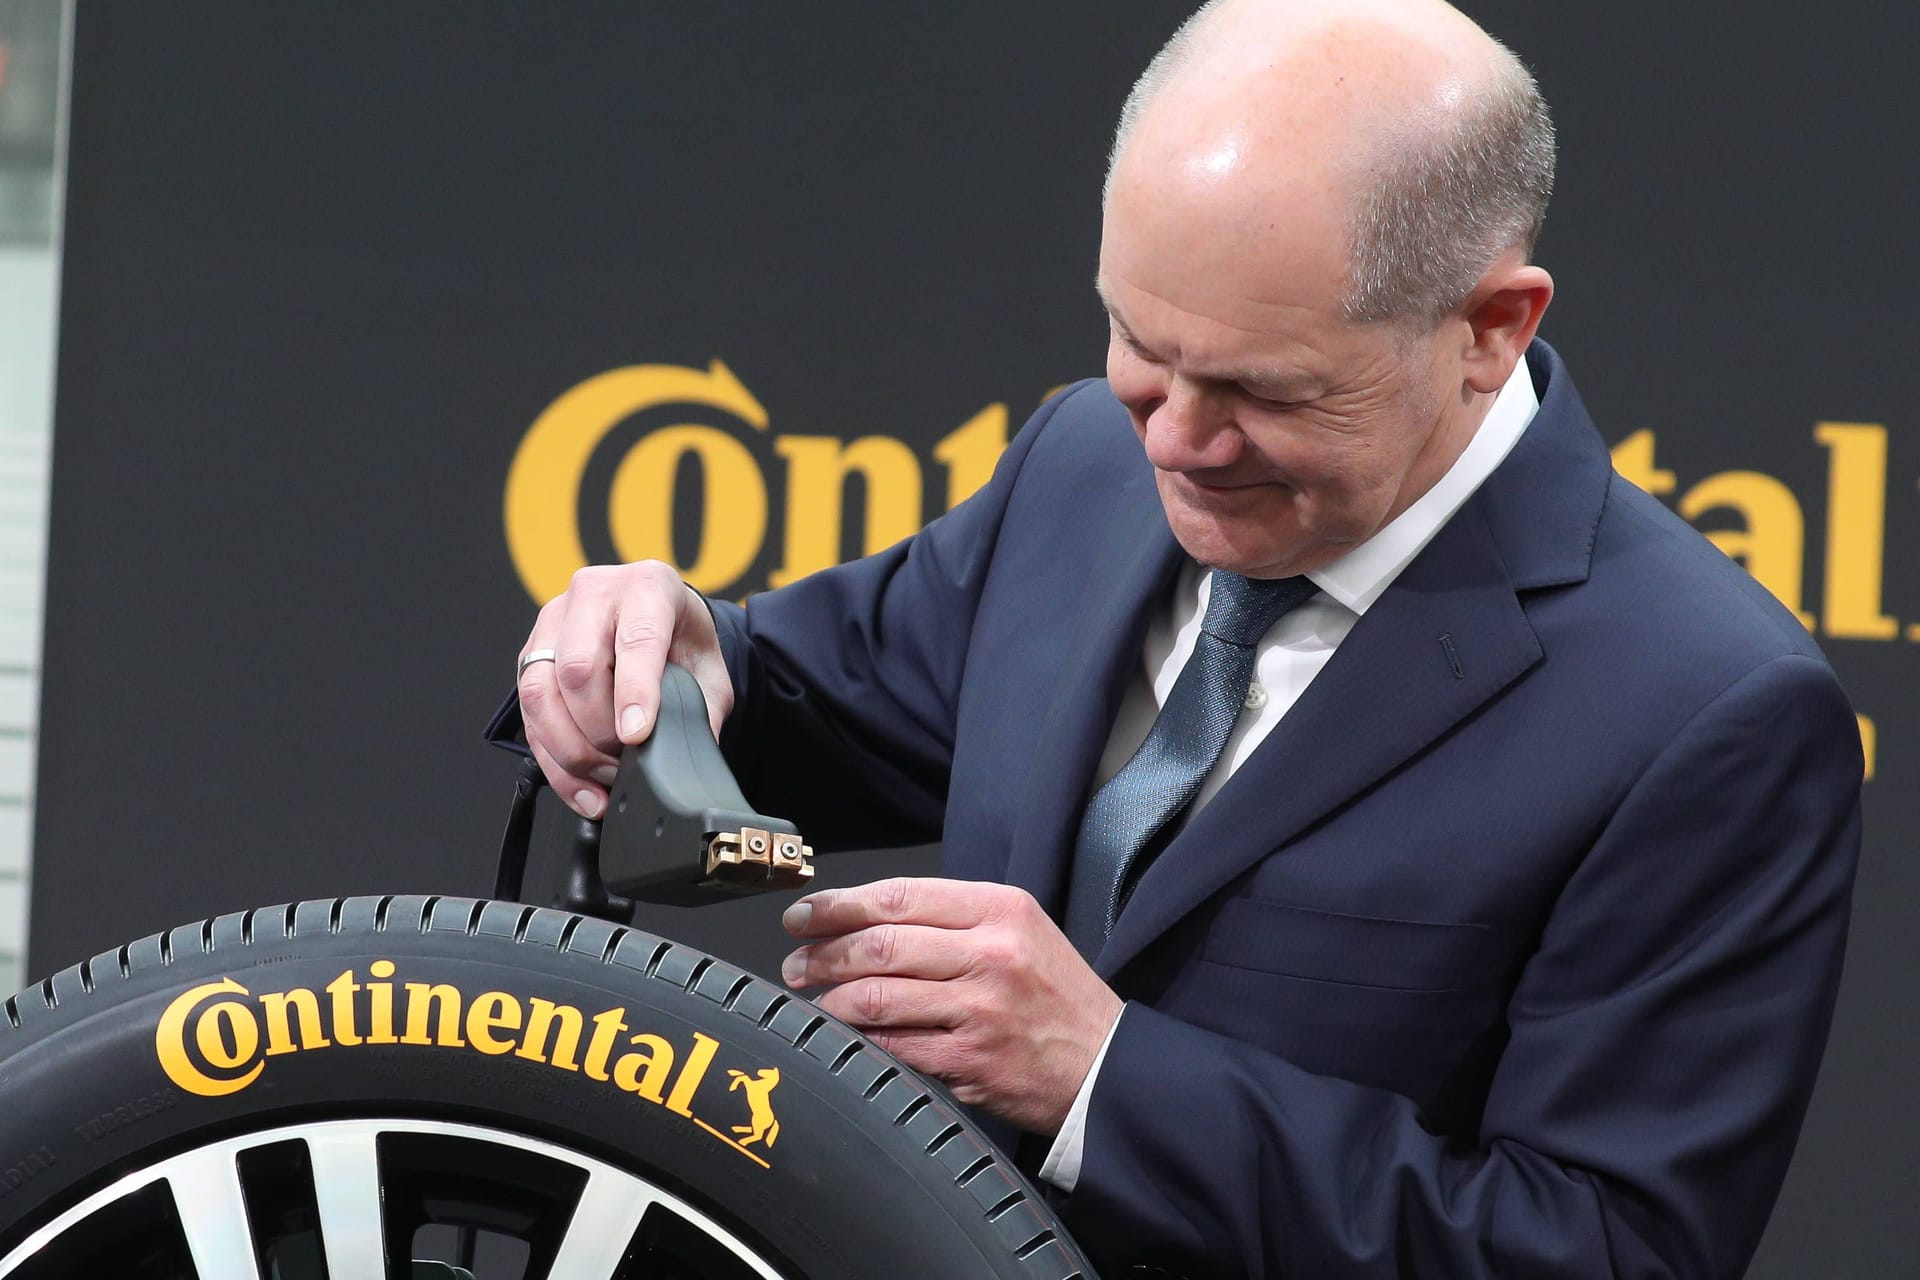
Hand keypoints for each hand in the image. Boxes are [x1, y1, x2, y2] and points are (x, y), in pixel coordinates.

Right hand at [517, 560, 732, 817]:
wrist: (663, 623)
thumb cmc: (684, 642)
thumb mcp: (709, 672)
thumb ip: (700, 711)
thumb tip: (682, 761)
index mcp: (647, 587)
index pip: (635, 638)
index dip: (634, 691)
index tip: (637, 734)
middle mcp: (593, 595)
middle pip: (578, 668)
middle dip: (599, 729)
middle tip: (626, 761)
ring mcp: (554, 622)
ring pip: (540, 692)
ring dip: (571, 748)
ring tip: (605, 778)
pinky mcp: (531, 656)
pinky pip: (528, 714)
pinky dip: (554, 760)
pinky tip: (582, 787)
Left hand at [780, 877, 1123, 1135]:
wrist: (1105, 1066)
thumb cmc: (1056, 997)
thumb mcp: (1022, 931)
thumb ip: (954, 920)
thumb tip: (867, 920)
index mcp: (1001, 910)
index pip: (900, 896)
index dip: (839, 905)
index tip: (805, 915)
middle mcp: (991, 953)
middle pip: (880, 942)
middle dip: (823, 952)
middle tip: (796, 960)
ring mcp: (979, 1008)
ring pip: (877, 993)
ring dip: (831, 996)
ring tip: (812, 996)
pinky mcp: (969, 1059)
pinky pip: (893, 1043)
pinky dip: (859, 1037)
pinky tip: (845, 1031)